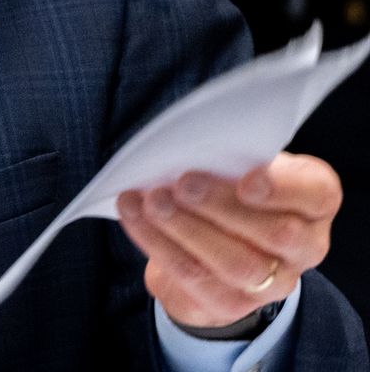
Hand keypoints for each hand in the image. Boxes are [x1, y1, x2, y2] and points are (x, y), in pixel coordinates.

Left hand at [118, 153, 339, 328]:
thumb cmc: (227, 186)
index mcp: (313, 202)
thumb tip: (185, 149)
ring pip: (235, 263)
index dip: (284, 189)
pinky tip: (135, 216)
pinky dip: (158, 243)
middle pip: (276, 233)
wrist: (211, 242)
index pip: (317, 195)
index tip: (247, 180)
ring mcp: (272, 282)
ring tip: (150, 200)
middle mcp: (304, 246)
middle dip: (222, 207)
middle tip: (181, 184)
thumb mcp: (237, 164)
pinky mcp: (231, 303)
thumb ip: (229, 158)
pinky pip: (194, 278)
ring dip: (185, 229)